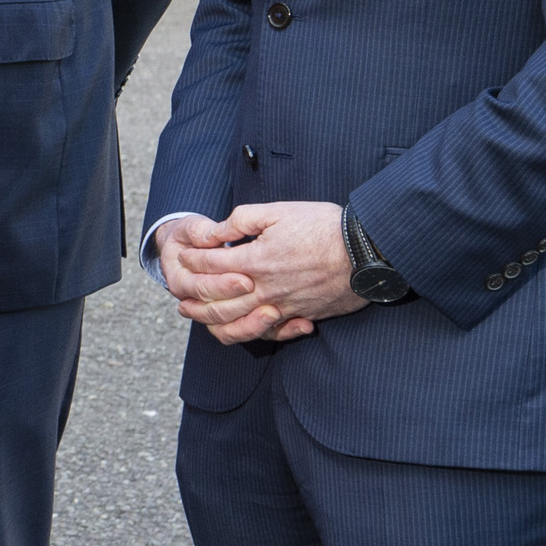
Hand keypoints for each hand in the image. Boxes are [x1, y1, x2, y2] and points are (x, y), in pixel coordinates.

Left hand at [163, 202, 357, 343]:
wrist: (367, 252)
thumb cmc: (325, 226)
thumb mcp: (279, 211)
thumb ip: (242, 219)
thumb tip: (215, 230)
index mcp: (256, 260)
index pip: (210, 265)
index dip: (192, 259)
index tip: (183, 254)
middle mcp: (265, 289)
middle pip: (217, 302)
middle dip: (193, 299)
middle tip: (178, 299)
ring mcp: (283, 307)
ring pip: (239, 323)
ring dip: (212, 322)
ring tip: (199, 318)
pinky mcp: (301, 316)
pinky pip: (269, 333)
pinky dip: (251, 333)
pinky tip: (241, 328)